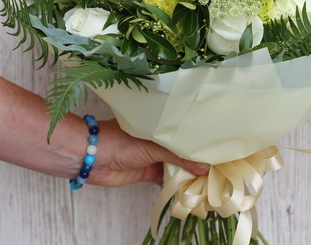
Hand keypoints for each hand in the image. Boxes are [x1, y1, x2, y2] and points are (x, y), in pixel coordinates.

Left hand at [87, 118, 208, 186]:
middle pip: (183, 148)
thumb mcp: (154, 146)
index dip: (201, 139)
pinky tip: (190, 187)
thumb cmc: (121, 141)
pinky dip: (176, 183)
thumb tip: (205, 167)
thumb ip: (179, 157)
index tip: (219, 146)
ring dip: (187, 171)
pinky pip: (166, 177)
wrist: (92, 157)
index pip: (186, 130)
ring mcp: (153, 155)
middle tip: (218, 165)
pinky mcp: (147, 171)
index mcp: (161, 123)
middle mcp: (159, 138)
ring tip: (208, 177)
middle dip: (197, 157)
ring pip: (176, 164)